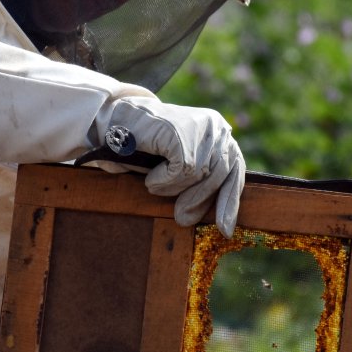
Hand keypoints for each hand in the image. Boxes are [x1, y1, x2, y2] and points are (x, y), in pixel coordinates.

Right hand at [102, 96, 244, 236]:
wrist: (116, 122)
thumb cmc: (149, 149)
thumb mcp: (182, 167)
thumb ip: (202, 184)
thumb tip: (223, 223)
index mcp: (219, 133)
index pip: (235, 170)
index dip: (230, 201)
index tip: (225, 229)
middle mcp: (215, 127)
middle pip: (220, 175)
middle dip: (199, 200)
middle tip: (182, 219)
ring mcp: (199, 127)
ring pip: (199, 175)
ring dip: (173, 188)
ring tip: (154, 183)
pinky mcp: (181, 133)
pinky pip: (181, 171)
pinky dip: (163, 180)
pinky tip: (150, 175)